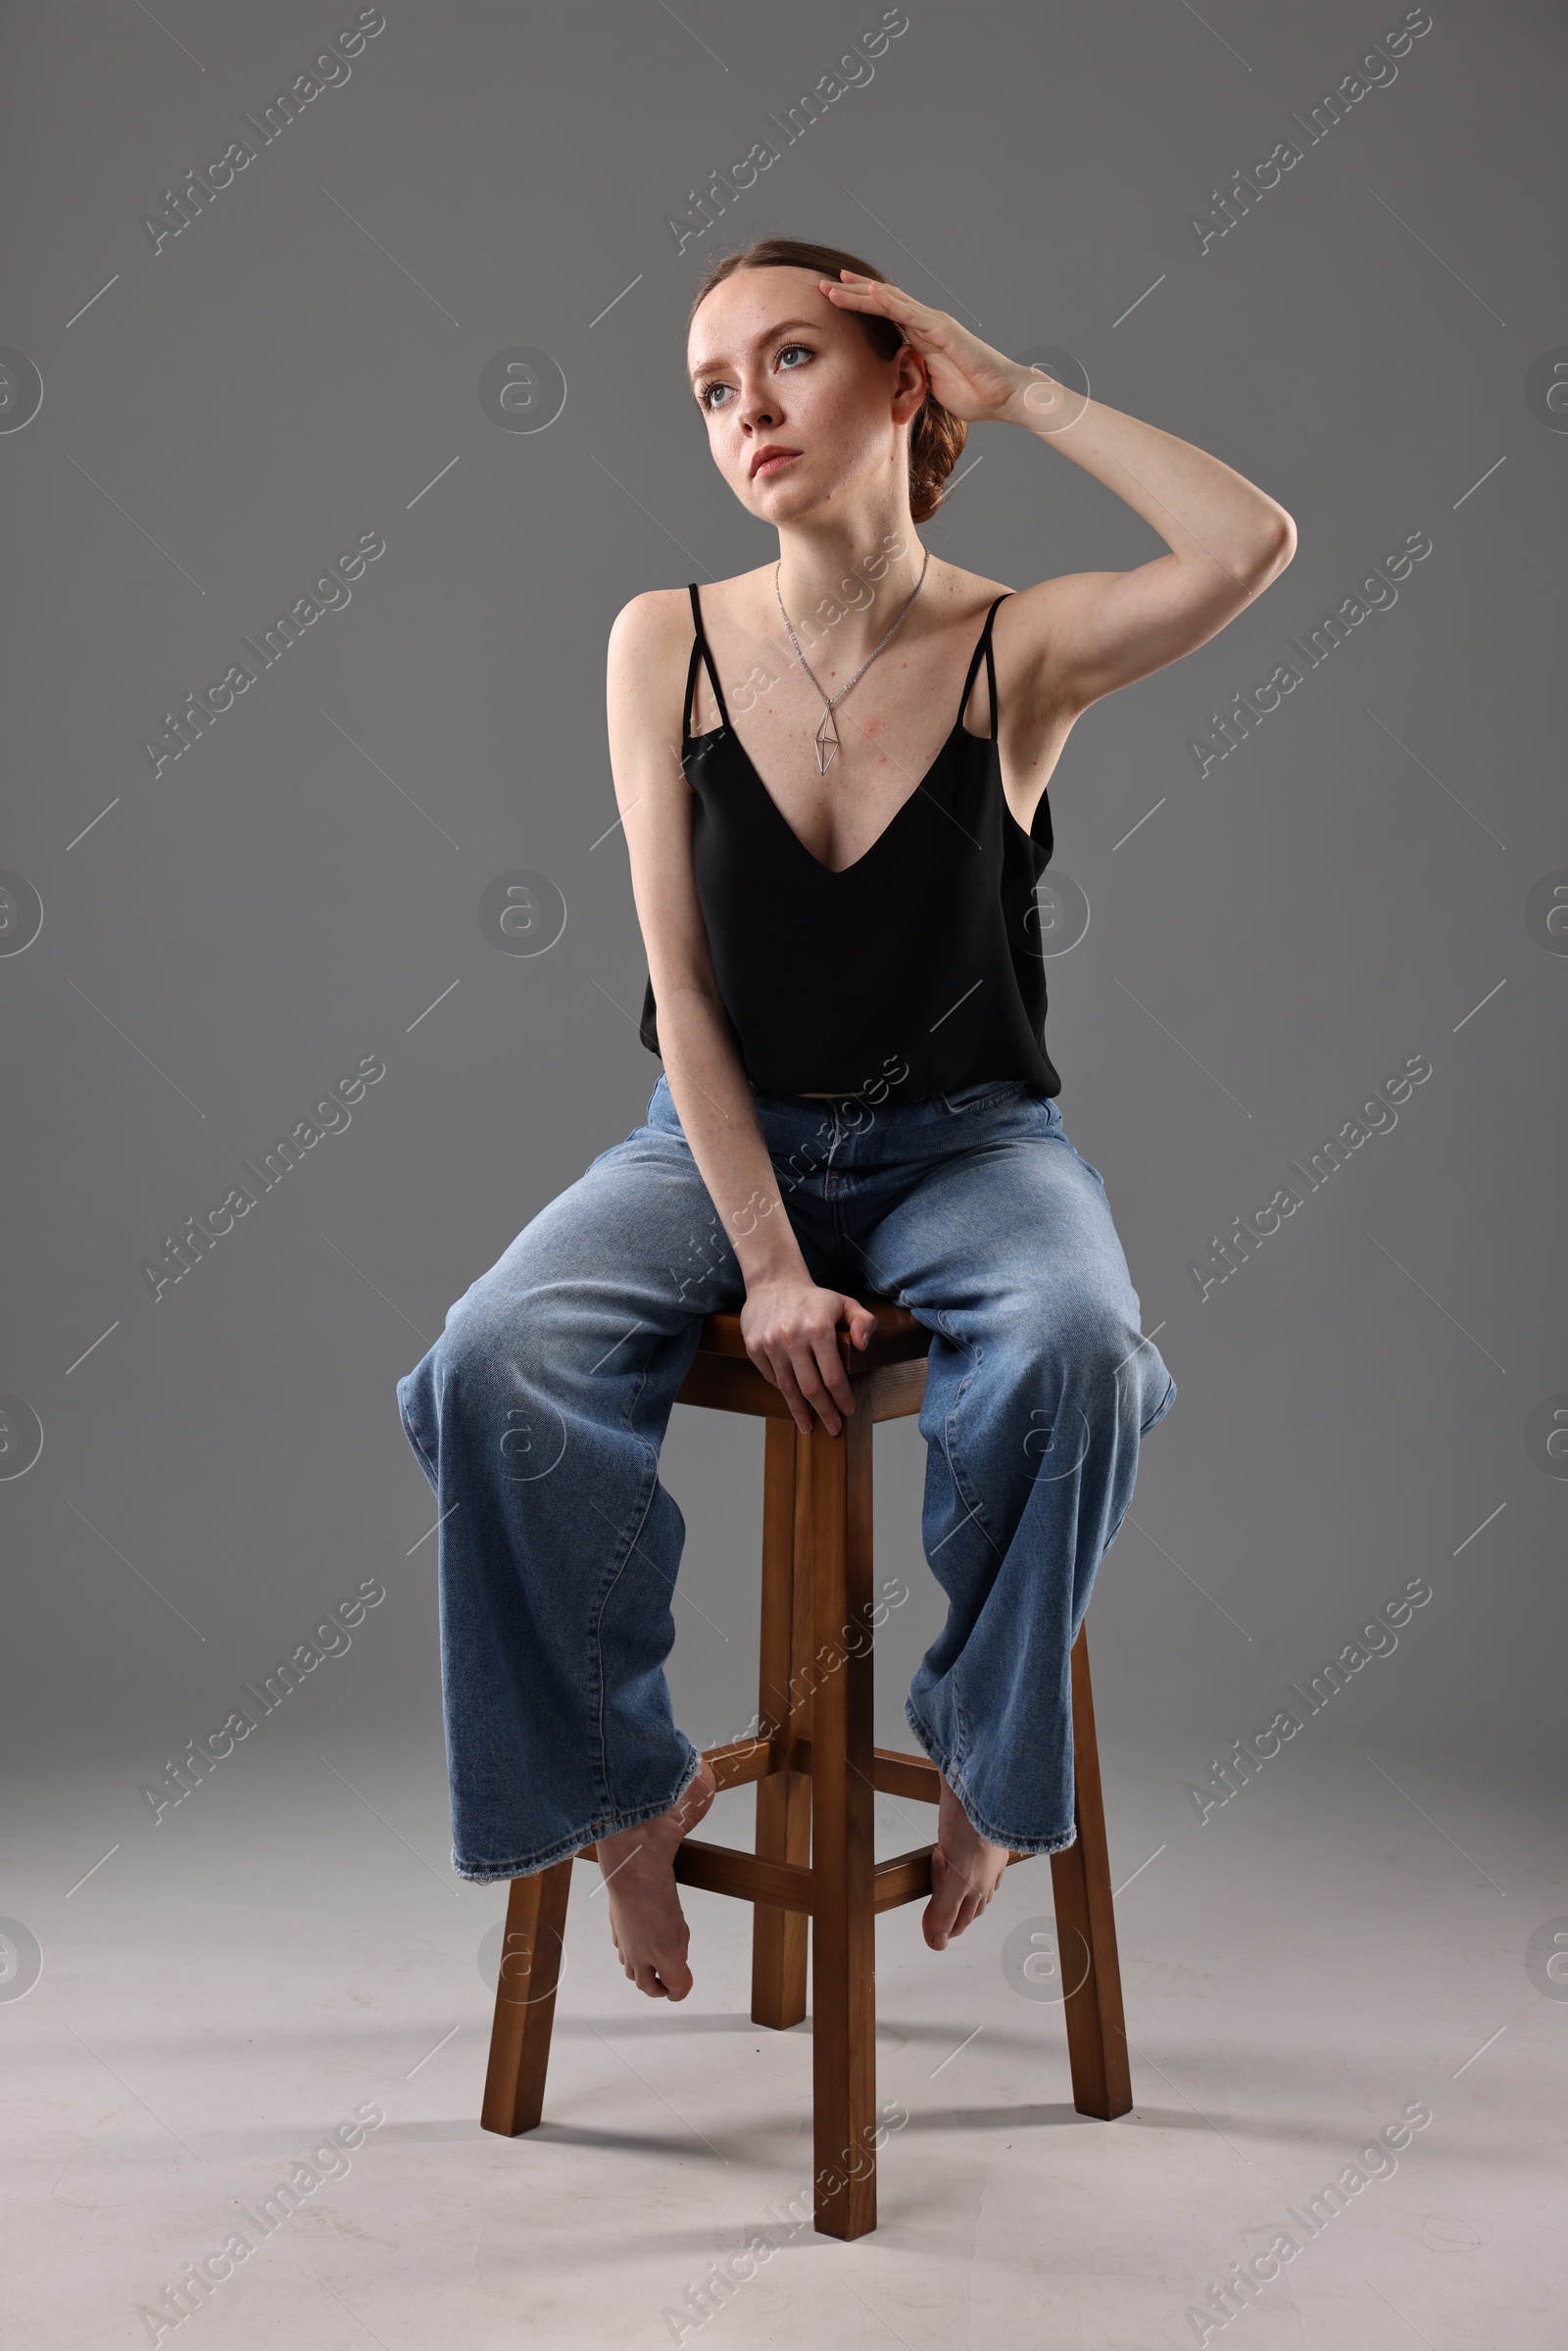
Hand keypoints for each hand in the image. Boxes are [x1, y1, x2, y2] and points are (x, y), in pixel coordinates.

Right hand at [740, 1275, 876, 1434]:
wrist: (773, 1281)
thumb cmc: (813, 1298)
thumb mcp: (845, 1303)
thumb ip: (863, 1322)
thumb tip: (863, 1347)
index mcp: (818, 1328)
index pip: (833, 1376)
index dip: (842, 1398)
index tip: (848, 1411)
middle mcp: (792, 1338)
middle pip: (811, 1388)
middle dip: (824, 1413)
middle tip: (833, 1429)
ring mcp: (770, 1344)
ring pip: (788, 1388)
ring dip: (800, 1411)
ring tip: (809, 1426)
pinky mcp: (754, 1347)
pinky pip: (771, 1378)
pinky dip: (783, 1391)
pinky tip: (793, 1401)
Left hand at [818, 269, 1027, 424]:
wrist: (1002, 396)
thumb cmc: (973, 394)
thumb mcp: (931, 385)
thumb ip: (913, 376)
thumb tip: (894, 381)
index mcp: (921, 336)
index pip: (884, 315)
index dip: (859, 305)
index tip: (833, 299)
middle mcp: (926, 323)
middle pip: (882, 301)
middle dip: (852, 292)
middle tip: (823, 284)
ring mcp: (934, 324)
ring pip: (891, 302)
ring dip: (861, 293)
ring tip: (835, 285)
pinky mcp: (943, 330)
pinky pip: (910, 313)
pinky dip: (888, 302)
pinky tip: (869, 292)